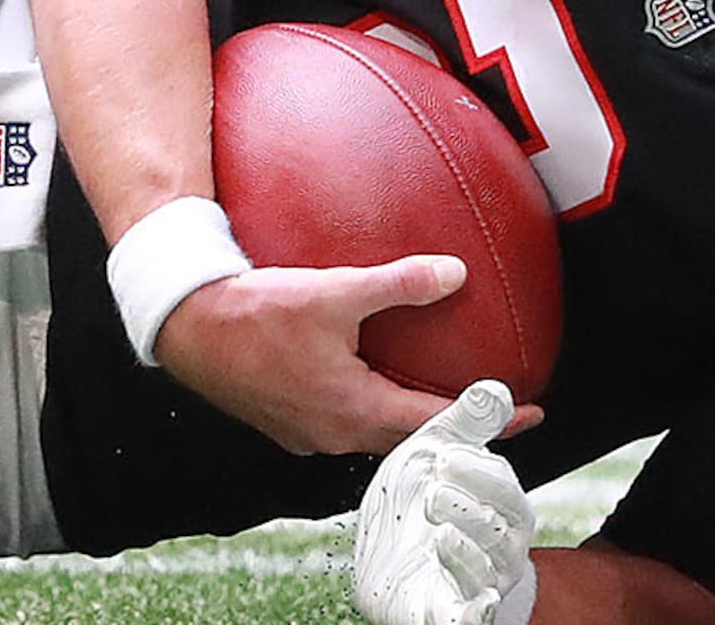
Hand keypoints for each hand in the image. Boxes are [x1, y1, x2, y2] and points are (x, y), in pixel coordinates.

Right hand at [152, 254, 477, 455]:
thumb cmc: (254, 311)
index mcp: (355, 410)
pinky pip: (342, 426)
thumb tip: (455, 273)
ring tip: (436, 401)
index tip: (529, 412)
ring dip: (410, 423)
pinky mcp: (285, 425)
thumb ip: (398, 284)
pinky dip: (370, 411)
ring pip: (375, 437)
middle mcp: (335, 434)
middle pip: (412, 441)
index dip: (489, 420)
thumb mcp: (332, 291)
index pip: (440, 424)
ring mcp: (307, 436)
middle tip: (491, 411)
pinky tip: (368, 383)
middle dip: (455, 429)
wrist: (186, 326)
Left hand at [353, 382, 539, 624]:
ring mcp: (478, 585)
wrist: (403, 568)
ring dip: (464, 553)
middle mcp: (499, 550)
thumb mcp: (438, 457)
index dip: (480, 474)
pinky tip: (467, 603)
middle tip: (435, 490)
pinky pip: (471, 617)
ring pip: (484, 572)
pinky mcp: (452, 614)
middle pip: (498, 532)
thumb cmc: (427, 507)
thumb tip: (495, 388)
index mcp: (502, 509)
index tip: (447, 456)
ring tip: (439, 533)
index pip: (503, 490)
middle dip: (471, 510)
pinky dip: (472, 612)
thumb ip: (466, 424)